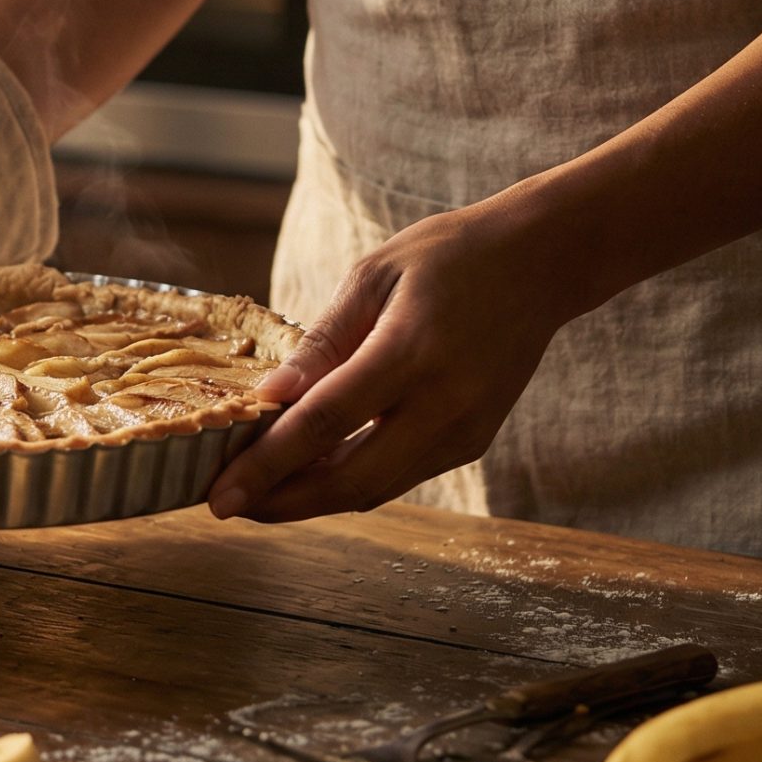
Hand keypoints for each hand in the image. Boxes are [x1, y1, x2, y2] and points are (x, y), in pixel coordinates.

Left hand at [204, 198, 582, 523]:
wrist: (542, 263)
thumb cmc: (449, 257)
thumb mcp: (373, 277)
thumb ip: (322, 342)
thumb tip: (268, 396)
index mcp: (411, 352)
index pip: (324, 424)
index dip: (267, 465)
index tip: (219, 492)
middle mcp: (445, 404)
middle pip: (351, 481)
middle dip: (281, 502)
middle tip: (226, 505)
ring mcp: (466, 430)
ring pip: (375, 489)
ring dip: (311, 498)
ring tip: (256, 491)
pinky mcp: (473, 441)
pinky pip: (399, 476)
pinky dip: (349, 481)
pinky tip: (308, 471)